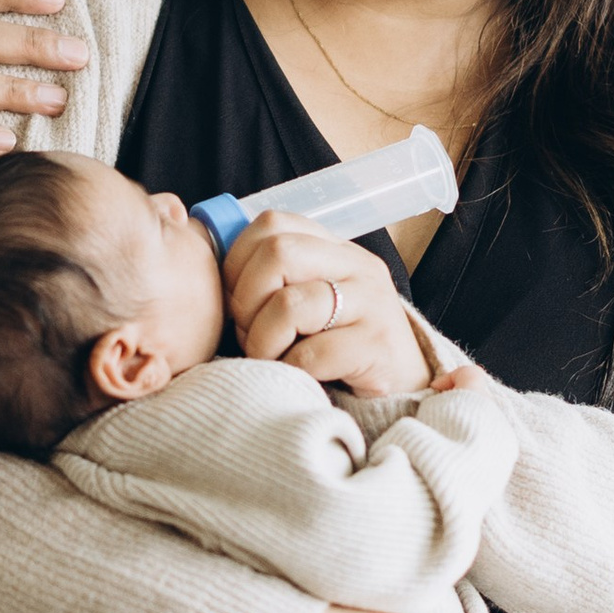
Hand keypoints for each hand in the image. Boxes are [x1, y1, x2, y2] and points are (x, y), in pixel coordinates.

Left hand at [223, 219, 447, 396]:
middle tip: (249, 332)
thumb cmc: (338, 346)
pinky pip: (311, 354)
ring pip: (289, 304)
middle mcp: (357, 266)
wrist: (402, 388)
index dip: (237, 261)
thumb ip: (275, 280)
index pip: (271, 223)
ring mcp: (372, 303)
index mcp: (335, 248)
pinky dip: (290, 368)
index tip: (234, 299)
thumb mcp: (310, 301)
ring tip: (270, 357)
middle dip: (246, 299)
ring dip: (263, 340)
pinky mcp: (378, 345)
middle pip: (278, 253)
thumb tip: (211, 276)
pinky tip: (297, 375)